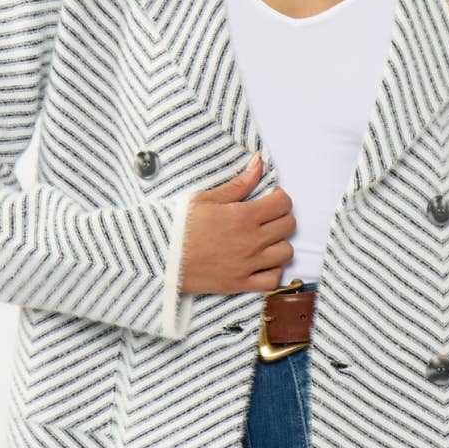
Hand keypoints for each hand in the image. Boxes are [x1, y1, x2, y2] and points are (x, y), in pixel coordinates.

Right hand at [178, 153, 296, 295]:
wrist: (159, 257)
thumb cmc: (179, 225)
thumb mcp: (206, 198)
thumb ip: (238, 184)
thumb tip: (259, 163)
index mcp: (244, 216)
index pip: (283, 203)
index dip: (279, 198)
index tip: (268, 199)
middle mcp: (251, 241)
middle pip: (289, 226)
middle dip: (281, 217)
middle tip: (266, 217)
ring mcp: (248, 264)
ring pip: (286, 253)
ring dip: (278, 244)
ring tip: (264, 240)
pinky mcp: (241, 284)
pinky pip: (273, 280)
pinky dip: (272, 271)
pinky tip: (261, 262)